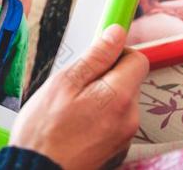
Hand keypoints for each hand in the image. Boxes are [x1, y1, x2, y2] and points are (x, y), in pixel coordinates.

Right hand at [9, 24, 148, 169]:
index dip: (116, 52)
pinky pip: (114, 120)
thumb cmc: (44, 131)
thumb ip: (95, 56)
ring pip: (119, 100)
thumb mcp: (64, 82)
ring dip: (100, 97)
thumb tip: (115, 34)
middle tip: (74, 85)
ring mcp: (124, 136)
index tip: (96, 55)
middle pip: (128, 80)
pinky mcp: (117, 148)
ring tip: (71, 107)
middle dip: (104, 76)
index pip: (137, 59)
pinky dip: (98, 116)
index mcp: (118, 97)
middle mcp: (129, 118)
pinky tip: (75, 124)